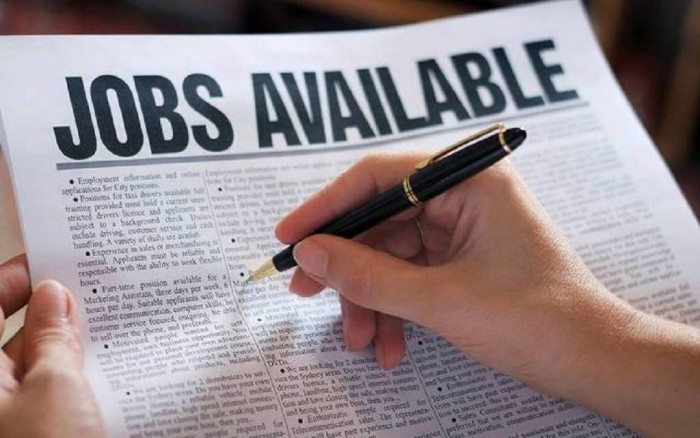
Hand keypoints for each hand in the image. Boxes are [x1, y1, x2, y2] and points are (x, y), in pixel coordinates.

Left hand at [0, 255, 105, 437]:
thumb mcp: (55, 386)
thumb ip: (53, 336)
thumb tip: (53, 295)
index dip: (16, 279)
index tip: (50, 261)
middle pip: (15, 336)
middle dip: (53, 315)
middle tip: (93, 293)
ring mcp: (13, 414)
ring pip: (38, 366)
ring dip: (71, 349)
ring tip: (110, 334)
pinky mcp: (38, 429)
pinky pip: (52, 394)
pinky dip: (77, 379)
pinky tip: (108, 372)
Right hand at [276, 153, 699, 435]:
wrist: (593, 361)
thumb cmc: (533, 320)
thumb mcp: (438, 299)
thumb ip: (367, 275)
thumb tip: (307, 254)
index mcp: (469, 178)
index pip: (379, 176)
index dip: (327, 207)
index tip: (289, 237)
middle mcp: (464, 193)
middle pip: (381, 220)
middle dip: (348, 268)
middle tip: (306, 297)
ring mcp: (463, 226)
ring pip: (392, 254)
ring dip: (371, 299)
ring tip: (362, 342)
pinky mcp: (463, 257)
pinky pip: (411, 274)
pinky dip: (395, 307)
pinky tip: (390, 344)